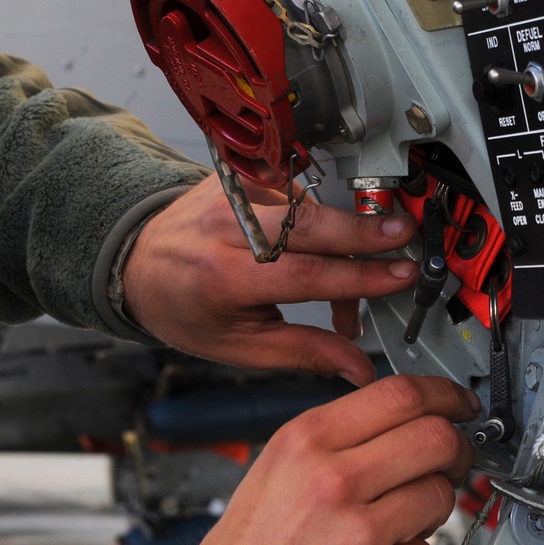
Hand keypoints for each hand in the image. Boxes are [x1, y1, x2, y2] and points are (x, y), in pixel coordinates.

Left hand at [122, 173, 418, 386]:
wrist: (138, 262)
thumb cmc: (185, 308)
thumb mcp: (238, 345)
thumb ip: (302, 352)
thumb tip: (357, 367)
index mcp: (221, 276)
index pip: (303, 273)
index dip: (358, 276)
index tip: (398, 276)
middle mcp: (225, 226)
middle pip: (309, 223)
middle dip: (364, 230)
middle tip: (405, 236)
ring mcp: (231, 194)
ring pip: (307, 205)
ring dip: (343, 235)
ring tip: (361, 270)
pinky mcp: (241, 177)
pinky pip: (295, 193)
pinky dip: (319, 221)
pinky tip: (326, 245)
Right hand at [167, 375, 478, 544]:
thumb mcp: (277, 464)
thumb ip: (339, 435)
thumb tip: (405, 418)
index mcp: (305, 442)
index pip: (400, 395)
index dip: (443, 394)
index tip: (456, 403)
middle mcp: (333, 481)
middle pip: (435, 439)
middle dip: (455, 446)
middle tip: (451, 456)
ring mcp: (361, 534)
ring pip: (440, 495)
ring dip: (430, 502)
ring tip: (395, 516)